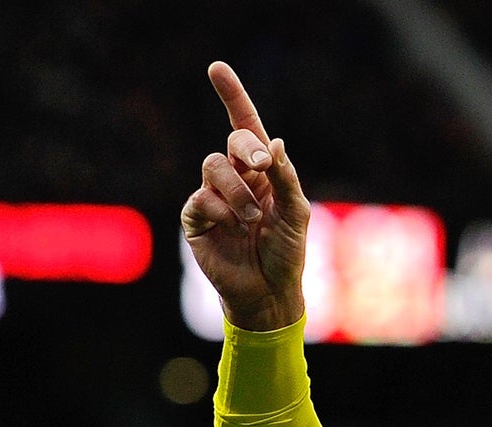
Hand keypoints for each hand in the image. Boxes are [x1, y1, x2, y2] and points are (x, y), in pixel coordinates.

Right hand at [180, 61, 309, 332]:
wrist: (269, 292)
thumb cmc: (286, 253)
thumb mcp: (296, 213)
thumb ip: (285, 177)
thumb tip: (273, 141)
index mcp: (261, 172)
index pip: (244, 126)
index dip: (231, 95)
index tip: (216, 68)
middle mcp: (235, 178)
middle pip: (232, 142)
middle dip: (246, 148)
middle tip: (260, 167)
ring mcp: (213, 196)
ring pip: (213, 167)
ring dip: (238, 192)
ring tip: (251, 219)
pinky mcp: (195, 218)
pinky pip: (201, 199)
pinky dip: (221, 211)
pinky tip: (233, 229)